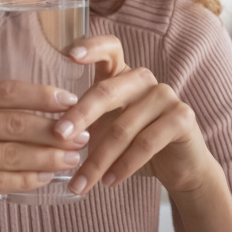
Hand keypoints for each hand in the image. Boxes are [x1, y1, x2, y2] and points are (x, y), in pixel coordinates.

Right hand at [0, 79, 90, 227]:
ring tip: (73, 158)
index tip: (70, 101)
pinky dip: (27, 180)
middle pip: (13, 122)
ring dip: (48, 157)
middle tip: (82, 133)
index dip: (41, 96)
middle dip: (53, 129)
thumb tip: (34, 102)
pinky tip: (47, 178)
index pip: (4, 91)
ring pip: (11, 154)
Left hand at [53, 35, 218, 196]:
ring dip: (98, 160)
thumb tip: (49, 134)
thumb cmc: (134, 144)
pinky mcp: (182, 117)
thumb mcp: (105, 129)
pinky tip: (109, 182)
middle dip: (80, 116)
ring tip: (80, 183)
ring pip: (123, 127)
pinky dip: (124, 166)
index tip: (68, 55)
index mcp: (122, 75)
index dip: (90, 47)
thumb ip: (84, 123)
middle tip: (59, 136)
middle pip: (106, 92)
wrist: (179, 167)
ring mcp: (165, 95)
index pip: (109, 49)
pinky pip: (146, 143)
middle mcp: (143, 79)